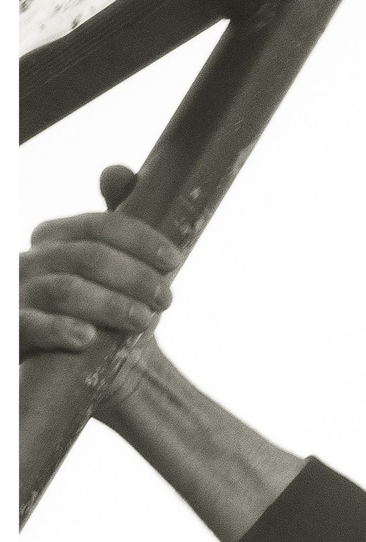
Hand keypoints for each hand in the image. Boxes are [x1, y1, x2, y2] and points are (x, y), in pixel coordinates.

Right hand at [21, 165, 178, 360]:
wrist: (62, 370)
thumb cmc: (87, 312)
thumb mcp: (102, 270)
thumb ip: (114, 230)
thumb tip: (118, 172)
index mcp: (54, 239)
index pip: (99, 226)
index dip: (139, 239)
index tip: (174, 259)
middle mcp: (32, 261)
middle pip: (87, 257)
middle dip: (134, 275)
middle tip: (166, 298)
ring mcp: (18, 295)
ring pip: (65, 289)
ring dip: (111, 303)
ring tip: (144, 320)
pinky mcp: (12, 330)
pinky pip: (31, 325)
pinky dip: (60, 329)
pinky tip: (87, 337)